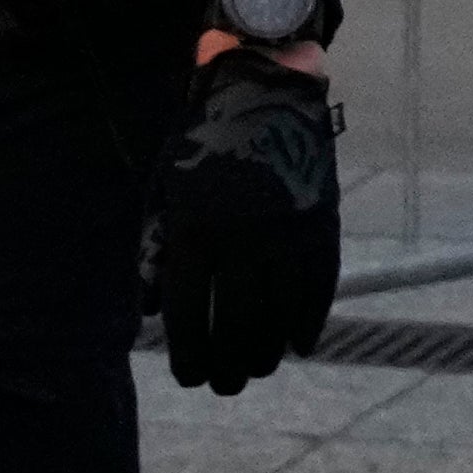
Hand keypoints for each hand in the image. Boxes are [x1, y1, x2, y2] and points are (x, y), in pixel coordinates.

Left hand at [154, 46, 337, 392]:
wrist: (264, 86)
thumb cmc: (202, 142)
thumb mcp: (166, 190)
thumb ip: (155, 250)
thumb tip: (151, 312)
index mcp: (195, 229)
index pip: (190, 315)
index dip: (188, 355)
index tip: (189, 377)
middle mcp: (242, 237)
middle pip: (238, 326)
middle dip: (230, 366)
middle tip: (226, 386)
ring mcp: (286, 232)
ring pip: (281, 315)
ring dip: (269, 352)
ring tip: (258, 369)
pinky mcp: (321, 222)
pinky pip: (319, 287)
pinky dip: (310, 322)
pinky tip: (298, 345)